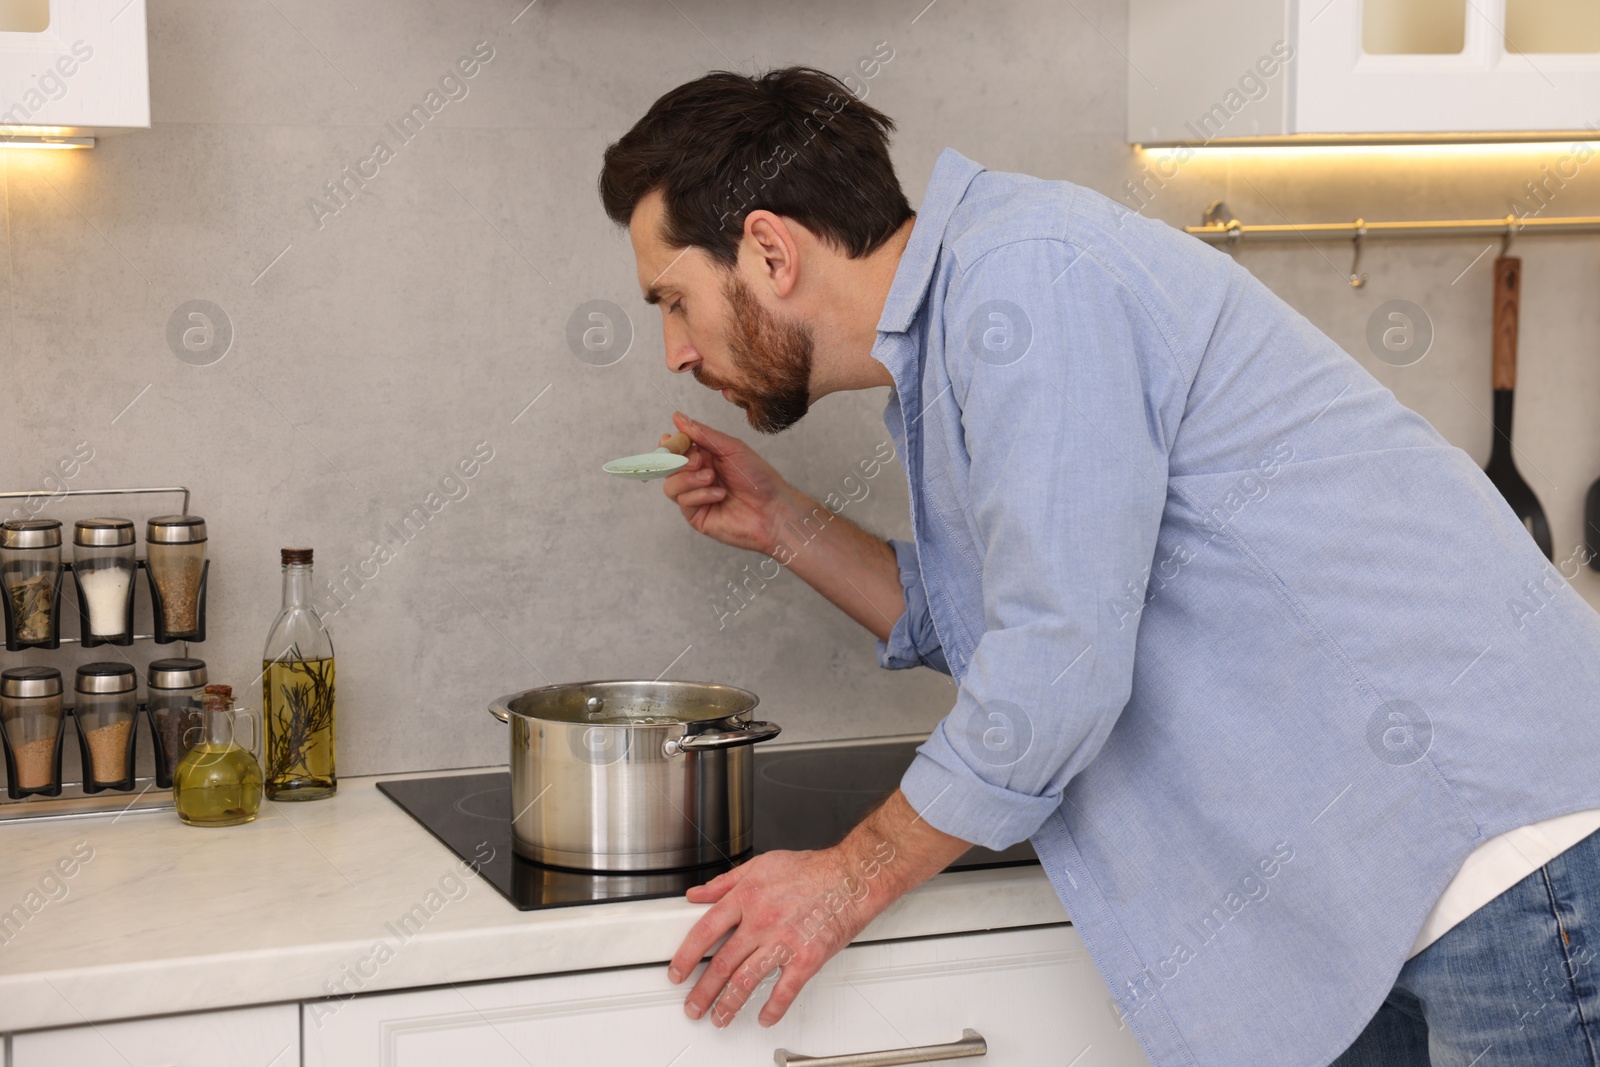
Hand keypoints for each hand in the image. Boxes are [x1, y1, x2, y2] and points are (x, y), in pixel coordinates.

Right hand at [659, 411, 804, 555]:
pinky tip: (720, 494)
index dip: (670, 444)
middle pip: (668, 467)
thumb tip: (678, 418)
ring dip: (689, 478)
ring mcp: (695, 497)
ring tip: (711, 477)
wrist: (773, 508)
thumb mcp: (731, 448)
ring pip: (670, 485)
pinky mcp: (696, 516)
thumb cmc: (758, 477)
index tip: (669, 438)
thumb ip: (703, 434)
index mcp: (704, 458)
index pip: (675, 448)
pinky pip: (683, 501)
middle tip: (699, 460)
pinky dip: (700, 494)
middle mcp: (696, 477)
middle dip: (680, 460)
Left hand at [668, 847, 890, 1027]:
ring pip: (747, 981)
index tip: (677, 972)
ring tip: (718, 1018)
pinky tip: (765, 1018)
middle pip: (722, 963)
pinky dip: (773, 1009)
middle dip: (702, 991)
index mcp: (747, 897)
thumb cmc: (812, 870)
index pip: (705, 931)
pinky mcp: (807, 957)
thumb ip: (724, 881)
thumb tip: (696, 893)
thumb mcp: (761, 864)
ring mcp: (784, 941)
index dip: (687, 955)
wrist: (852, 877)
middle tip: (693, 1006)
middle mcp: (762, 921)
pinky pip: (785, 990)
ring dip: (728, 1005)